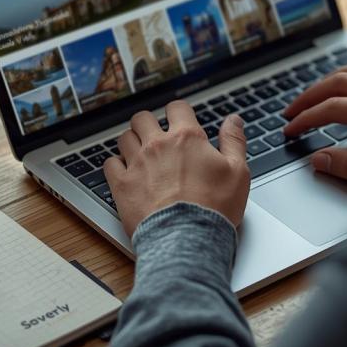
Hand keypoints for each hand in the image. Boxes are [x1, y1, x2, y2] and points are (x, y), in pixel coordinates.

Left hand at [104, 100, 250, 237]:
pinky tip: (124, 172)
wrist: (187, 238)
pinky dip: (115, 165)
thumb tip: (234, 119)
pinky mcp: (121, 185)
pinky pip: (109, 164)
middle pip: (143, 118)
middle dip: (149, 124)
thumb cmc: (214, 208)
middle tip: (156, 136)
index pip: (177, 108)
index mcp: (186, 138)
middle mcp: (158, 145)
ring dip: (131, 142)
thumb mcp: (238, 172)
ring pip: (124, 138)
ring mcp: (136, 164)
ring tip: (139, 153)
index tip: (180, 120)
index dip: (178, 112)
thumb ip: (234, 141)